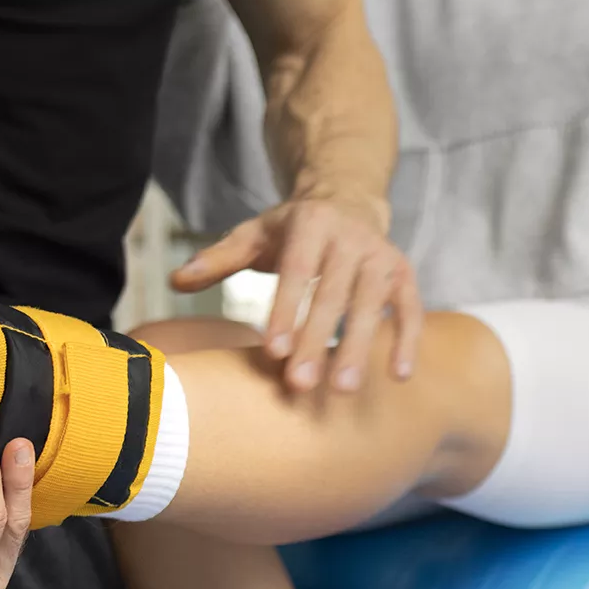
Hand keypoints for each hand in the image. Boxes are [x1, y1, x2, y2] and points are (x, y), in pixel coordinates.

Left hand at [170, 195, 421, 393]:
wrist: (348, 199)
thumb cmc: (293, 229)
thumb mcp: (254, 234)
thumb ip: (219, 258)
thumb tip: (176, 281)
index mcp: (311, 223)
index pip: (298, 271)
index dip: (287, 311)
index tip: (274, 352)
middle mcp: (351, 237)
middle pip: (334, 294)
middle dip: (317, 341)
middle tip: (301, 386)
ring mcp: (382, 256)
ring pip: (373, 305)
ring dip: (360, 347)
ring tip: (344, 389)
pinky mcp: (404, 275)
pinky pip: (411, 309)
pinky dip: (407, 340)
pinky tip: (399, 376)